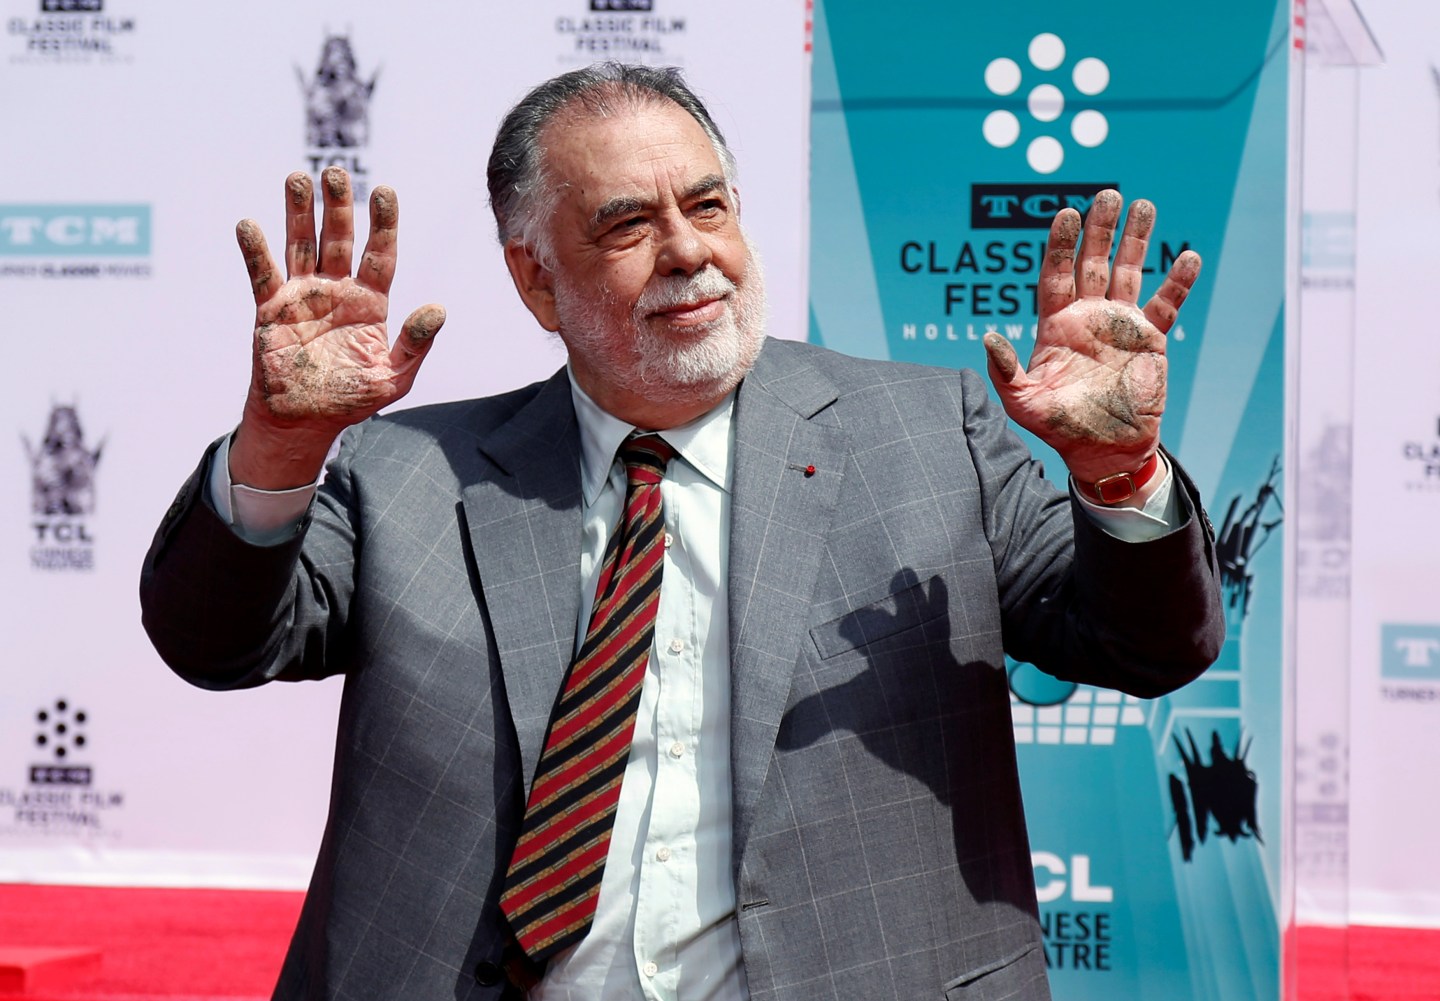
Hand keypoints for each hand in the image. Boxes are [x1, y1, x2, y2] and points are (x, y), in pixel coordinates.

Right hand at [230, 166, 444, 487]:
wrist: (305, 422)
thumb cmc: (352, 400)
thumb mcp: (394, 378)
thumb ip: (415, 343)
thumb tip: (438, 308)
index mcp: (370, 302)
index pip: (380, 253)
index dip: (383, 223)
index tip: (385, 191)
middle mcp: (337, 290)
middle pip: (339, 238)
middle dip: (338, 205)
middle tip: (336, 172)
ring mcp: (303, 295)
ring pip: (302, 244)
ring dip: (299, 212)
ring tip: (298, 177)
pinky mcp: (270, 308)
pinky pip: (262, 273)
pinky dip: (255, 250)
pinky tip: (250, 225)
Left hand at [982, 189, 1198, 486]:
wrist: (1103, 450)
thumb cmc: (1059, 428)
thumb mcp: (1022, 402)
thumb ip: (1004, 370)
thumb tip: (988, 337)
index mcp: (1056, 325)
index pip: (1055, 274)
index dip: (1060, 245)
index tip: (1065, 214)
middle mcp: (1088, 318)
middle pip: (1093, 263)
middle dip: (1099, 230)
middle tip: (1108, 195)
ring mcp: (1120, 325)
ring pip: (1129, 272)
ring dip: (1136, 240)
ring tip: (1144, 204)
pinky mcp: (1150, 339)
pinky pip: (1165, 304)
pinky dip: (1177, 282)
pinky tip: (1187, 255)